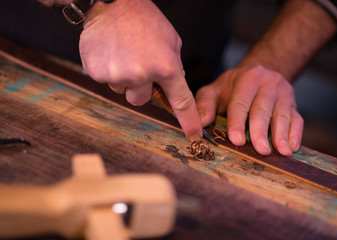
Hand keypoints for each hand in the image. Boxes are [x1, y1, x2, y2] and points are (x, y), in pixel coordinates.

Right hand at [79, 0, 201, 139]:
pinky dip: (108, 70)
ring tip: (123, 53)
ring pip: (122, 90)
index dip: (189, 121)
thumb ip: (173, 67)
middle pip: (141, 100)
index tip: (194, 135)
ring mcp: (117, 75)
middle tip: (137, 65)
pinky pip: (106, 81)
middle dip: (140, 88)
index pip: (181, 101)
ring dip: (124, 78)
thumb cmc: (145, 20)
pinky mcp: (96, 72)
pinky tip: (110, 52)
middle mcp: (142, 74)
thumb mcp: (171, 41)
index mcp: (166, 66)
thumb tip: (172, 89)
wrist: (112, 3)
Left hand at [196, 65, 303, 155]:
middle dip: (261, 132)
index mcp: (247, 78)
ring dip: (282, 135)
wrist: (257, 76)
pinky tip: (292, 147)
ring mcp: (283, 93)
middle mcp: (268, 82)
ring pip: (282, 115)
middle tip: (261, 150)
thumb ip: (205, 105)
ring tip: (282, 152)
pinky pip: (297, 119)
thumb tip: (201, 123)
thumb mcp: (214, 91)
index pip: (240, 103)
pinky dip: (296, 134)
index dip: (238, 122)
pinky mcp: (293, 104)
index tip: (236, 140)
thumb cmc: (231, 89)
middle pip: (263, 110)